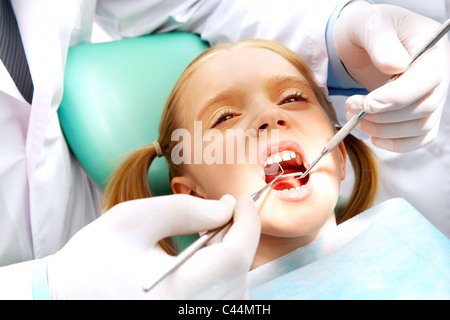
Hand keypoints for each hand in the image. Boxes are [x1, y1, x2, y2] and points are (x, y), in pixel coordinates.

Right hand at [46, 194, 259, 298]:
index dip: (247, 223)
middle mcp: (188, 314)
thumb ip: (185, 209)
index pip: (235, 257)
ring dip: (230, 254)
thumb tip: (227, 208)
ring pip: (236, 286)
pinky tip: (203, 259)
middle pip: (238, 271)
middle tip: (220, 212)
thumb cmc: (95, 257)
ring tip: (206, 236)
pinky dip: (223, 273)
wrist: (69, 297)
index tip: (240, 201)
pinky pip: (225, 297)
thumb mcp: (134, 219)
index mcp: (174, 292)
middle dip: (237, 235)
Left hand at [333, 2, 449, 151]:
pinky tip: (373, 136)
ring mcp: (431, 96)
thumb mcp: (369, 25)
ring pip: (420, 127)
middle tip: (352, 110)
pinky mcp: (419, 113)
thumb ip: (381, 42)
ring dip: (384, 130)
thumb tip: (396, 66)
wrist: (362, 42)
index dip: (396, 98)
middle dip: (383, 116)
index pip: (427, 80)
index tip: (366, 104)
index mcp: (433, 51)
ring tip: (355, 119)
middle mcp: (438, 76)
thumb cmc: (368, 29)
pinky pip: (419, 138)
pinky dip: (397, 144)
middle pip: (424, 108)